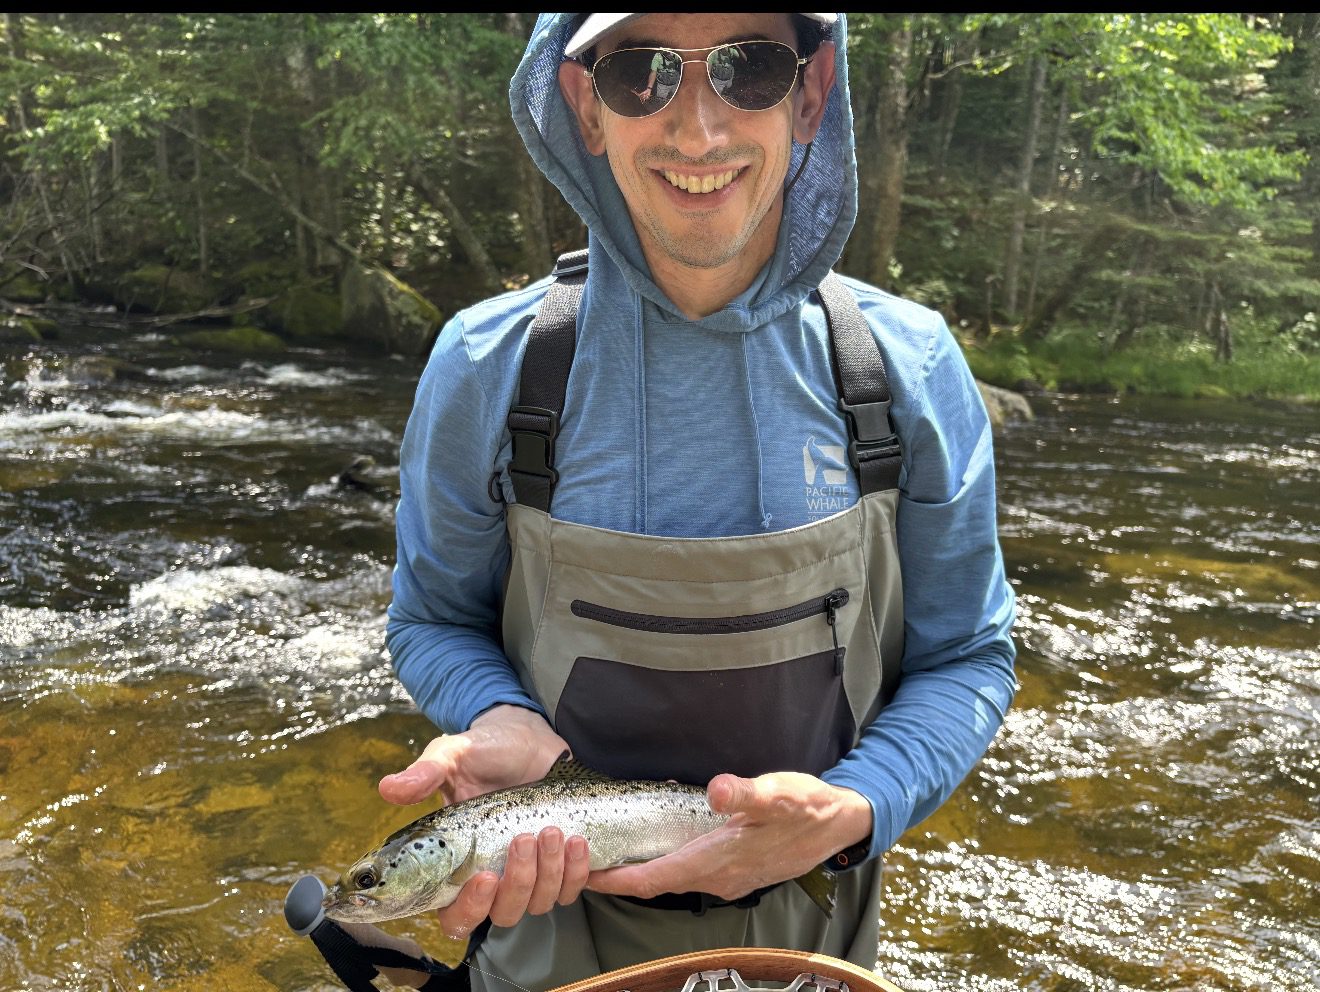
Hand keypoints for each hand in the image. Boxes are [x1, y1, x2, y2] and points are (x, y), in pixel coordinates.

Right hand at [377, 705, 586, 936]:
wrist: (527, 738)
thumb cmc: (484, 750)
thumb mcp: (453, 755)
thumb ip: (425, 773)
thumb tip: (388, 788)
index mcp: (457, 864)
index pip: (456, 915)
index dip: (470, 909)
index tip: (485, 877)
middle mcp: (493, 877)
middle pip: (503, 914)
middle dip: (518, 883)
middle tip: (523, 840)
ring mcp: (529, 873)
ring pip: (539, 902)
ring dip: (549, 873)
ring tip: (550, 831)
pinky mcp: (561, 864)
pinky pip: (571, 887)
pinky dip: (576, 871)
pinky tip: (575, 840)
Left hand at [586, 772, 871, 902]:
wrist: (841, 824)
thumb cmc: (809, 807)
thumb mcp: (779, 792)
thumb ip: (746, 793)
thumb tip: (718, 790)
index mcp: (720, 861)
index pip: (655, 878)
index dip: (616, 879)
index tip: (582, 875)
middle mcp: (719, 877)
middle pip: (656, 884)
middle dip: (618, 877)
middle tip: (580, 862)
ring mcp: (728, 877)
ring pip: (671, 879)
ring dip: (639, 872)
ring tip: (608, 855)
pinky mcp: (735, 869)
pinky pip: (687, 872)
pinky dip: (662, 865)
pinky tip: (654, 846)